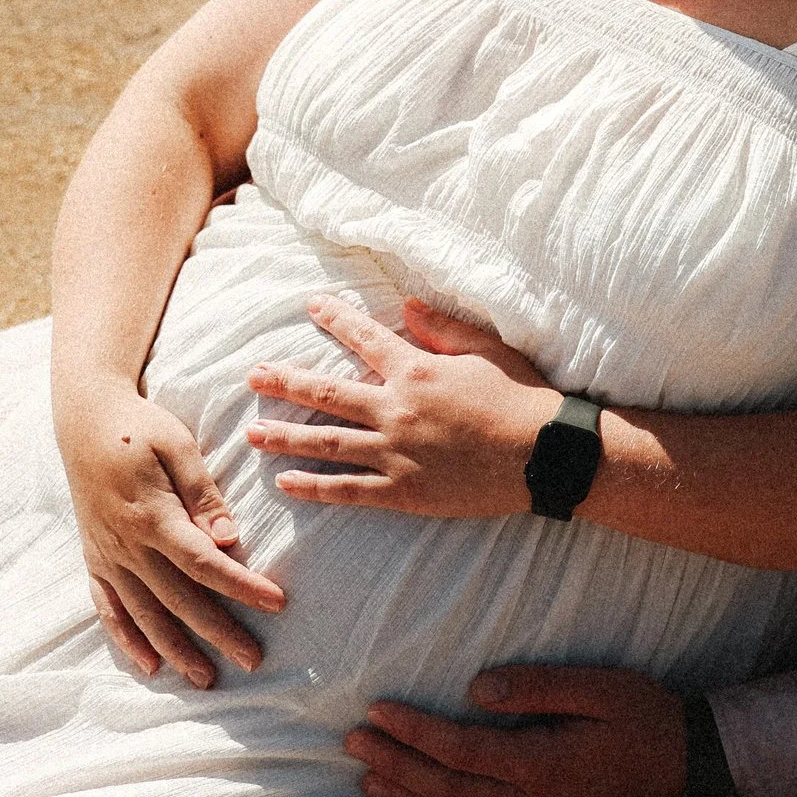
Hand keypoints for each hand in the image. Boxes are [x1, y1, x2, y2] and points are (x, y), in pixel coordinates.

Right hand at [53, 381, 284, 687]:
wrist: (84, 418)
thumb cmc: (140, 426)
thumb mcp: (177, 444)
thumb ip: (203, 494)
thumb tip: (228, 538)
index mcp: (152, 515)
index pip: (204, 563)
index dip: (241, 586)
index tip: (277, 603)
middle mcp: (127, 544)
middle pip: (179, 599)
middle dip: (218, 631)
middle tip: (253, 660)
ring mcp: (107, 555)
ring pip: (145, 613)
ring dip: (176, 648)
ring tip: (206, 678)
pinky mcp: (94, 558)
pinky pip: (108, 607)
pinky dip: (127, 638)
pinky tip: (148, 664)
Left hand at [244, 295, 560, 518]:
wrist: (544, 452)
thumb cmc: (521, 396)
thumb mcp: (485, 350)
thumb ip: (442, 328)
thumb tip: (407, 305)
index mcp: (416, 370)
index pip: (364, 338)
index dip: (335, 319)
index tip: (311, 305)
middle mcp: (396, 409)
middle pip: (327, 393)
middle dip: (286, 382)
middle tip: (253, 376)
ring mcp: (396, 453)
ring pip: (327, 442)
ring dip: (286, 437)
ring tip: (252, 434)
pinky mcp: (404, 491)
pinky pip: (348, 489)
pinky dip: (315, 487)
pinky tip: (286, 483)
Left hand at [347, 666, 688, 796]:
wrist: (689, 768)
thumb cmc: (646, 718)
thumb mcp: (598, 686)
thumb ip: (537, 686)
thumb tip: (477, 687)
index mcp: (539, 763)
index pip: (458, 749)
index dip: (413, 731)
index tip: (377, 710)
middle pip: (445, 789)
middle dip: (396, 764)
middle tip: (354, 742)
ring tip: (370, 780)